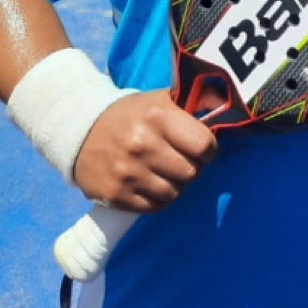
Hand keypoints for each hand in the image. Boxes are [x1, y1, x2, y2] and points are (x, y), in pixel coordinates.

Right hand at [72, 90, 216, 211]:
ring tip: (164, 172)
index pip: (204, 145)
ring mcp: (127, 172)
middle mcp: (142, 144)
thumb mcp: (160, 100)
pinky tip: (151, 184)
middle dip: (191, 167)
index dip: (208, 150)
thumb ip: (193, 104)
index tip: (201, 148)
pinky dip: (158, 199)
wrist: (79, 129)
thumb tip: (228, 107)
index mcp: (157, 116)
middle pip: (191, 172)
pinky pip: (154, 207)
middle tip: (181, 160)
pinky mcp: (115, 194)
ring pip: (174, 193)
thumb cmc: (131, 114)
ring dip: (175, 185)